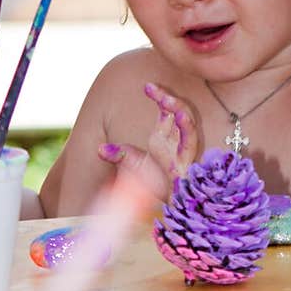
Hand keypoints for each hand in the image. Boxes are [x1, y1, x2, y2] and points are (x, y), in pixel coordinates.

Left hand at [98, 84, 197, 203]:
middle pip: (178, 112)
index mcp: (165, 135)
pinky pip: (191, 142)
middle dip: (169, 99)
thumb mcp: (134, 165)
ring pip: (188, 124)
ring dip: (180, 111)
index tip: (147, 86)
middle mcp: (176, 138)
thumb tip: (99, 149)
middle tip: (155, 91)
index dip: (159, 96)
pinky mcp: (187, 161)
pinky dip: (187, 129)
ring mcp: (184, 149)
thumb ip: (119, 155)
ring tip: (169, 101)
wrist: (167, 204)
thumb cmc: (155, 183)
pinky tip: (181, 118)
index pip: (165, 109)